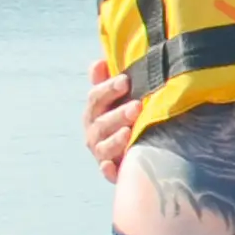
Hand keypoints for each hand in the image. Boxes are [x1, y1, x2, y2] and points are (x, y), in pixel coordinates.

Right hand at [81, 60, 137, 181]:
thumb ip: (109, 81)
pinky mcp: (112, 171)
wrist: (140, 147)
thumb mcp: (119, 97)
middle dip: (118, 115)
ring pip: (104, 148)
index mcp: (95, 111)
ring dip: (115, 141)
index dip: (108, 89)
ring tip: (129, 132)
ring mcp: (102, 153)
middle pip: (101, 123)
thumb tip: (99, 62)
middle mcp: (94, 133)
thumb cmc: (128, 114)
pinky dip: (109, 170)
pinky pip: (108, 173)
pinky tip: (113, 166)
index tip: (126, 81)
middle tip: (137, 107)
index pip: (96, 98)